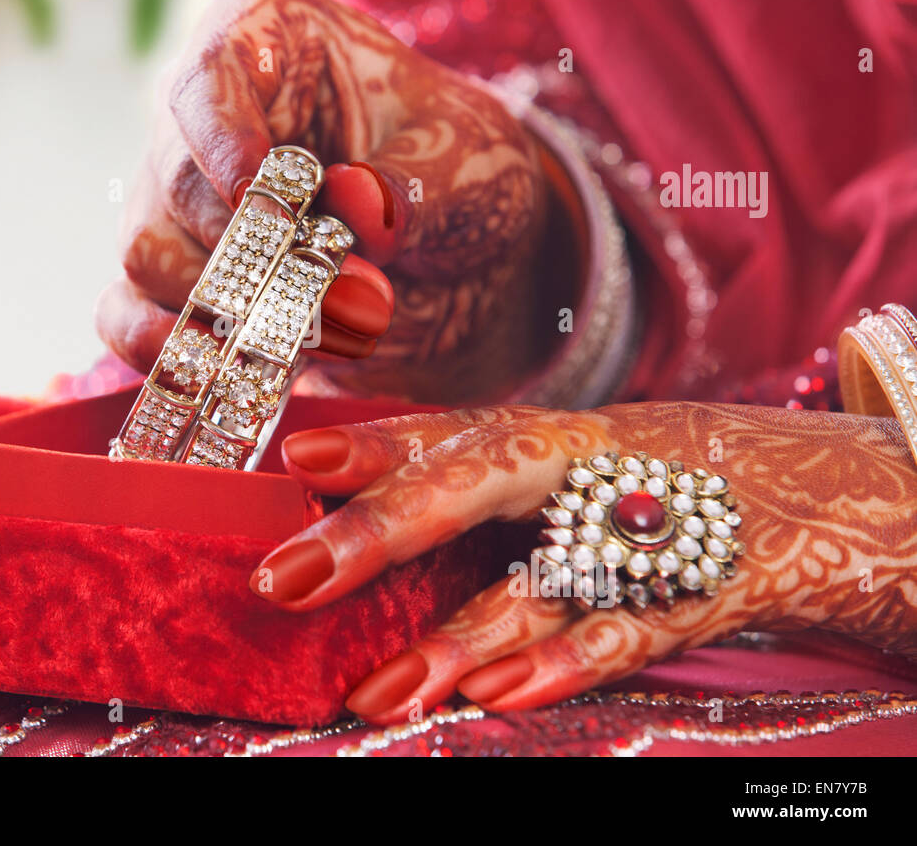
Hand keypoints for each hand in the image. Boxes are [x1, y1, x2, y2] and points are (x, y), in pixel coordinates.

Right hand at [95, 0, 549, 402]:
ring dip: (228, 307)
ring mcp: (180, 201)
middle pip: (179, 181)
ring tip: (315, 331)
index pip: (212, 72)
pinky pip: (124, 311)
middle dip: (254, 252)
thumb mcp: (464, 164)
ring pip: (151, 253)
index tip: (260, 195)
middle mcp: (207, 118)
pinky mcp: (176, 279)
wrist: (465, 259)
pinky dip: (154, 346)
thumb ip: (412, 186)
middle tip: (330, 291)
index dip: (225, 135)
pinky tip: (206, 369)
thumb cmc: (461, 174)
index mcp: (270, 44)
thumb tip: (352, 203)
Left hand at [251, 402, 916, 723]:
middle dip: (386, 526)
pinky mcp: (711, 586)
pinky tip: (495, 697)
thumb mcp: (585, 465)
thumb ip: (490, 481)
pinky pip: (632, 630)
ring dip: (457, 635)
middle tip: (290, 576)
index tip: (295, 453)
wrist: (836, 488)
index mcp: (560, 434)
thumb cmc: (673, 482)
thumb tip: (356, 495)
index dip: (377, 441)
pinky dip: (567, 662)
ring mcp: (652, 522)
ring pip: (546, 577)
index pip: (455, 430)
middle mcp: (595, 463)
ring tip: (374, 691)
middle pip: (484, 478)